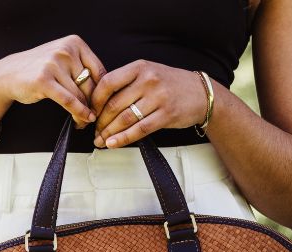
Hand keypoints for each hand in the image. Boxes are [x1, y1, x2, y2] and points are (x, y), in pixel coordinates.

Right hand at [0, 34, 106, 128]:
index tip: (104, 105)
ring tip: (85, 121)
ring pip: (80, 94)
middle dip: (94, 104)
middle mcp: (65, 50)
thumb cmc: (41, 69)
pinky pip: (68, 100)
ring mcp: (54, 64)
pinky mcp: (44, 80)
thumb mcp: (64, 60)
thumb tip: (107, 90)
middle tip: (95, 116)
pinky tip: (81, 119)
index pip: (99, 71)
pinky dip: (78, 112)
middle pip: (90, 84)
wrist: (9, 73)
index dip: (104, 91)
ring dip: (85, 112)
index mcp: (75, 43)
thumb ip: (84, 69)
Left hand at [90, 60, 209, 147]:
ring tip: (100, 141)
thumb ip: (127, 82)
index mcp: (139, 67)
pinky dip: (124, 138)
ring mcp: (158, 98)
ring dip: (109, 133)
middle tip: (94, 132)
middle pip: (115, 104)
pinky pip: (140, 129)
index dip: (95, 100)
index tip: (90, 111)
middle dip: (100, 122)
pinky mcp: (166, 115)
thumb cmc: (171, 84)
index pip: (108, 82)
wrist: (201, 93)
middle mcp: (148, 80)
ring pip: (125, 118)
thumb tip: (100, 102)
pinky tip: (113, 143)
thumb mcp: (149, 73)